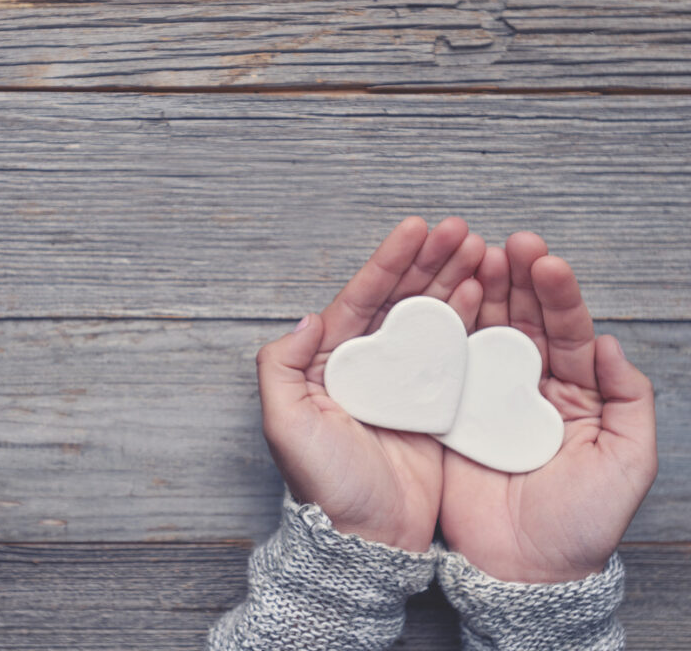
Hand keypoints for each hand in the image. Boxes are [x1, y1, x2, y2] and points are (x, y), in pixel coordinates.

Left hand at [256, 217, 484, 551]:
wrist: (366, 539)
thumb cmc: (322, 485)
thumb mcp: (284, 424)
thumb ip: (280, 366)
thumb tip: (306, 317)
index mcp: (332, 362)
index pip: (362, 299)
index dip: (389, 262)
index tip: (416, 227)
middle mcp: (369, 366)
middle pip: (401, 300)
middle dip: (430, 261)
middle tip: (462, 230)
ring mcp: (404, 384)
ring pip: (430, 319)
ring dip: (454, 281)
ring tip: (481, 251)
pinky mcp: (435, 405)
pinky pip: (453, 354)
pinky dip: (469, 322)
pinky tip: (485, 296)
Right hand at [440, 233, 657, 581]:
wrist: (524, 569)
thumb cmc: (582, 522)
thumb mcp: (627, 461)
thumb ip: (630, 399)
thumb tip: (611, 343)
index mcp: (576, 391)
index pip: (569, 330)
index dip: (557, 295)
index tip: (545, 262)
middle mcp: (530, 385)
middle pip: (524, 320)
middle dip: (517, 280)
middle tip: (507, 245)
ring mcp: (488, 396)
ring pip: (485, 332)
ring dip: (481, 293)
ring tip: (474, 256)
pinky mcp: (453, 412)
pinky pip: (449, 365)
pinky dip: (447, 331)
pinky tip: (443, 300)